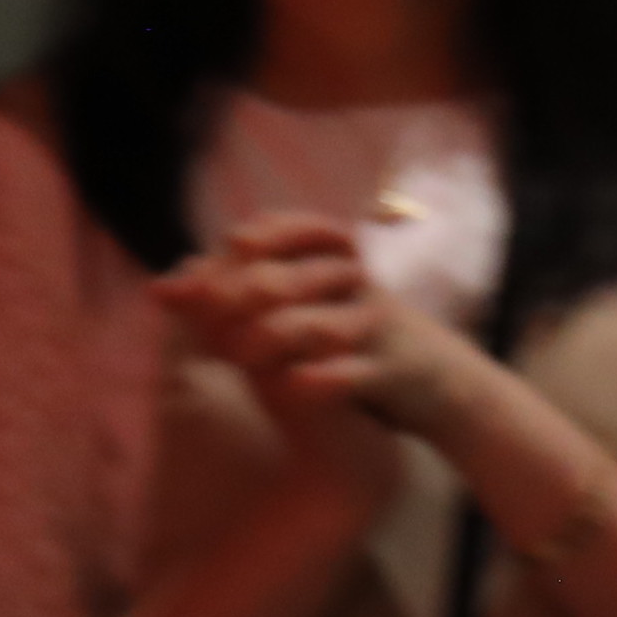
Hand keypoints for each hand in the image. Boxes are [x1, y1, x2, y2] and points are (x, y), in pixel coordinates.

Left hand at [156, 214, 485, 447]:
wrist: (447, 386)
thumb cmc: (357, 341)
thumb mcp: (310, 307)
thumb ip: (247, 291)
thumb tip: (168, 283)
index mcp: (332, 262)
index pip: (289, 230)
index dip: (252, 238)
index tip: (219, 248)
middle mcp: (355, 286)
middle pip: (295, 275)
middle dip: (245, 288)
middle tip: (204, 305)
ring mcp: (378, 329)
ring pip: (324, 323)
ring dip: (277, 334)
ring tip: (237, 352)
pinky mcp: (398, 373)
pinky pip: (359, 373)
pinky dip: (325, 379)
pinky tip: (293, 385)